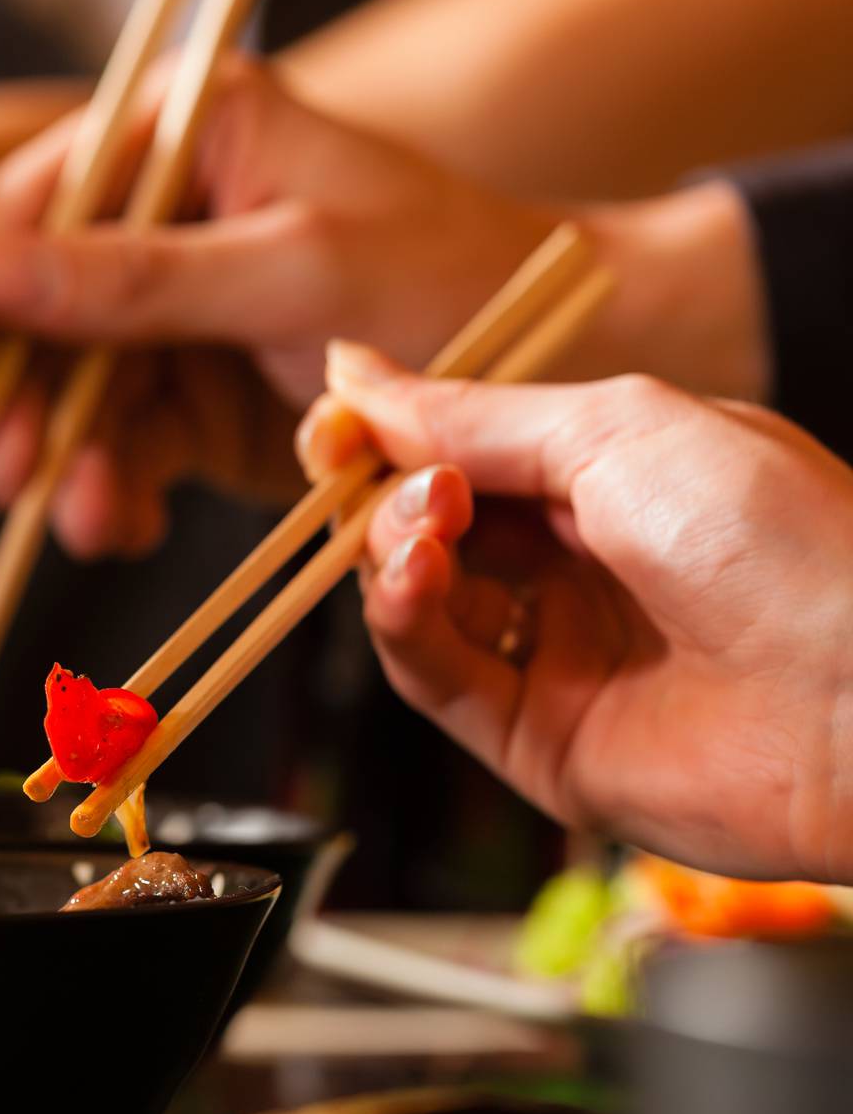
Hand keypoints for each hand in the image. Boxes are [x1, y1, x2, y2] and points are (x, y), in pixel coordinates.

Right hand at [0, 55, 770, 559]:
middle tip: (12, 478)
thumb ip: (140, 278)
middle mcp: (166, 217)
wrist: (554, 370)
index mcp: (188, 136)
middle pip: (43, 311)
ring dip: (73, 463)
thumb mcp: (293, 270)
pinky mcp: (195, 397)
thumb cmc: (447, 276)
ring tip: (87, 522)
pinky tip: (127, 525)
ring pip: (78, 393)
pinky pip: (127, 446)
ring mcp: (177, 314)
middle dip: (30, 401)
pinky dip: (119, 490)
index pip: (41, 200)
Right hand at [297, 341, 852, 882]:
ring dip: (391, 549)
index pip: (456, 454)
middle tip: (364, 466)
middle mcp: (572, 568)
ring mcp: (552, 656)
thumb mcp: (616, 429)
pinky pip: (433, 676)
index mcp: (605, 480)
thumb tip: (352, 372)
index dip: (386, 436)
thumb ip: (473, 414)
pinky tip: (418, 577)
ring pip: (413, 600)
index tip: (333, 420)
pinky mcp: (533, 740)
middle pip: (421, 527)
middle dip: (382, 490)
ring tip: (424, 524)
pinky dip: (404, 620)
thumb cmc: (780, 535)